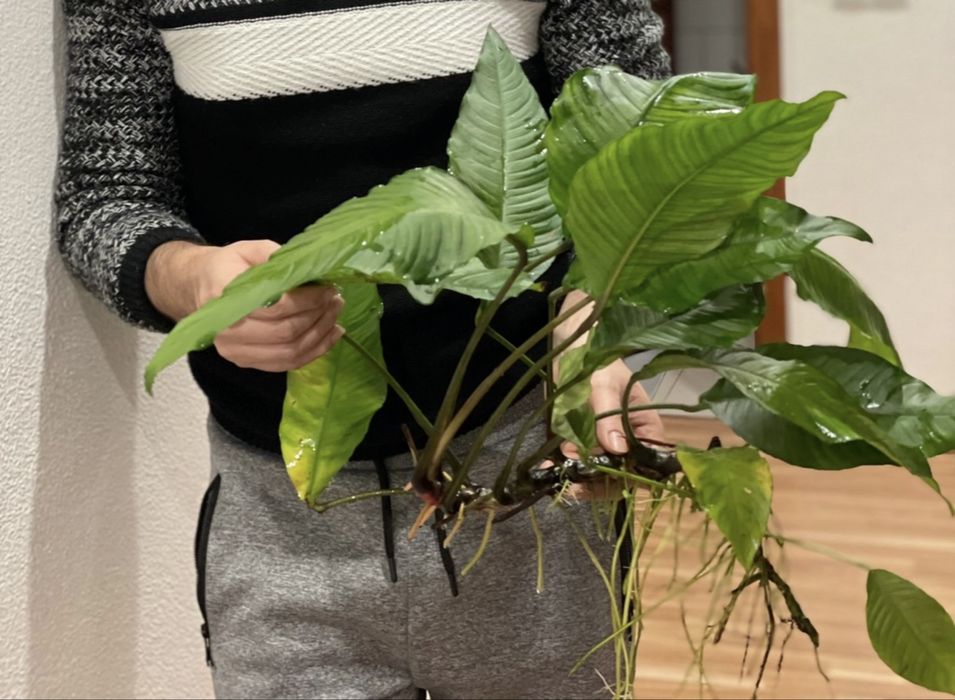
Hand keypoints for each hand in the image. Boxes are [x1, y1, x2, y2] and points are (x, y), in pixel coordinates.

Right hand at [145, 240, 344, 370]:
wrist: (199, 288)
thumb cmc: (227, 267)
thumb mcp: (248, 250)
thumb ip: (275, 256)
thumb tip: (309, 266)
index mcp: (225, 298)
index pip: (276, 307)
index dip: (308, 300)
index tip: (328, 289)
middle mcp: (226, 331)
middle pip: (285, 333)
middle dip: (318, 317)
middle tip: (336, 300)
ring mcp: (235, 351)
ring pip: (290, 352)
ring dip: (320, 335)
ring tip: (335, 315)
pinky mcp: (246, 362)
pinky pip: (287, 364)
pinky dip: (314, 352)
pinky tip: (330, 335)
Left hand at [555, 359, 665, 500]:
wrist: (573, 351)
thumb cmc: (600, 363)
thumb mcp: (605, 386)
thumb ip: (609, 416)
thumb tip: (618, 448)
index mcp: (644, 428)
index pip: (648, 461)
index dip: (633, 475)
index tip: (610, 479)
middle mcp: (626, 441)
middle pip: (621, 475)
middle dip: (599, 482)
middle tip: (577, 484)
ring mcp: (602, 444)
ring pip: (597, 473)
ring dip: (579, 478)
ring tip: (559, 476)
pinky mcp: (581, 441)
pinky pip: (575, 461)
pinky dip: (563, 468)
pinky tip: (548, 469)